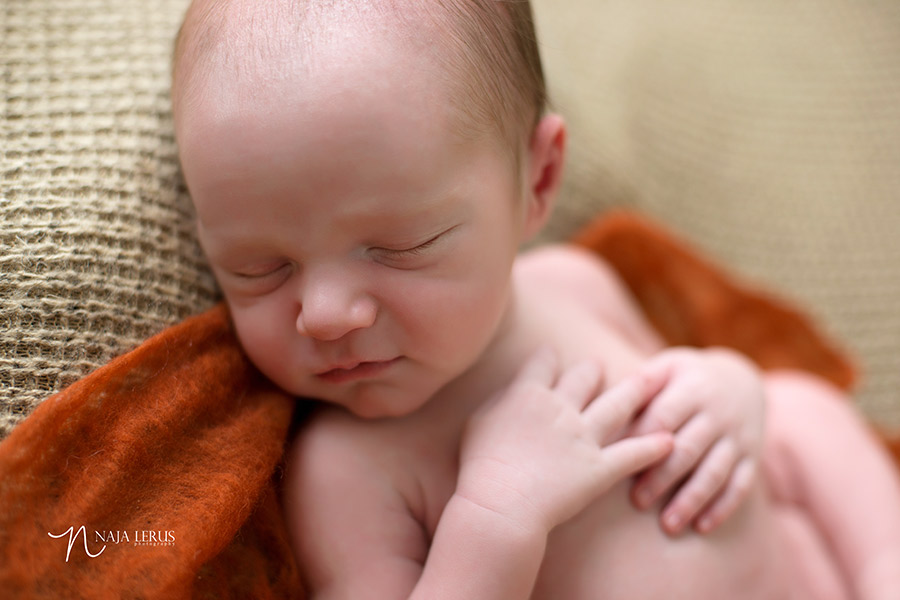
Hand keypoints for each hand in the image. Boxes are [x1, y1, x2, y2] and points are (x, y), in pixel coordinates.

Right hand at [456, 348, 672, 534]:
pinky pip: (633, 453)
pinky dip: (653, 447)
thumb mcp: (478, 424)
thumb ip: (497, 404)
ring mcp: (583, 436)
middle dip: (593, 369)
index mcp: (528, 394)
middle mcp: (560, 408)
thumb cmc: (480, 469)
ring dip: (636, 391)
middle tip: (600, 364)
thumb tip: (508, 394)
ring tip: (651, 381)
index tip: (551, 352)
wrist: (502, 504)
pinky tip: (669, 441)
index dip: (548, 356)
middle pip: (585, 377)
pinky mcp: (600, 468)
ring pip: (617, 405)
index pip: (542, 363)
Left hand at [628, 347, 764, 534]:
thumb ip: (640, 386)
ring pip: (715, 471)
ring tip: (667, 525)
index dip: (642, 440)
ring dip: (691, 500)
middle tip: (637, 501)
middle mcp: (719, 413)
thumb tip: (603, 409)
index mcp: (693, 388)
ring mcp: (738, 437)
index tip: (617, 461)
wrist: (741, 379)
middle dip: (662, 477)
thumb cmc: (685, 378)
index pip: (665, 416)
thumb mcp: (667, 368)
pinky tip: (701, 527)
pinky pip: (741, 485)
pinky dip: (722, 507)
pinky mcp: (752, 457)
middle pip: (688, 449)